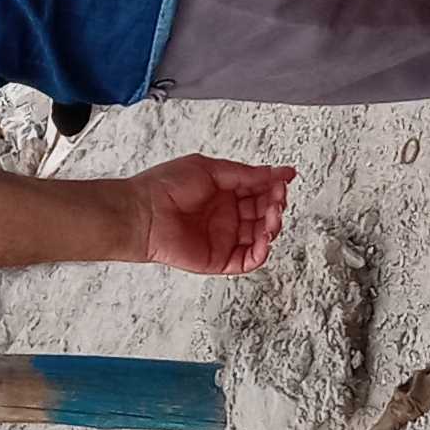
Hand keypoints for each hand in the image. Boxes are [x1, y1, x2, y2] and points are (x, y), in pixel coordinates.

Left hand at [129, 154, 291, 275]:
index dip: (274, 186)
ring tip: (272, 217)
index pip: (259, 190)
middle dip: (276, 206)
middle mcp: (225, 215)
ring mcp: (223, 238)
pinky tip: (263, 240)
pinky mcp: (218, 259)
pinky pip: (247, 260)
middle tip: (278, 199)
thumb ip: (245, 174)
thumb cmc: (164, 187)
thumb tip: (276, 171)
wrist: (143, 213)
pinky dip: (260, 252)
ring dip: (272, 227)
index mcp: (224, 192)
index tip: (285, 180)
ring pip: (260, 237)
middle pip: (264, 214)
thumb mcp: (210, 169)